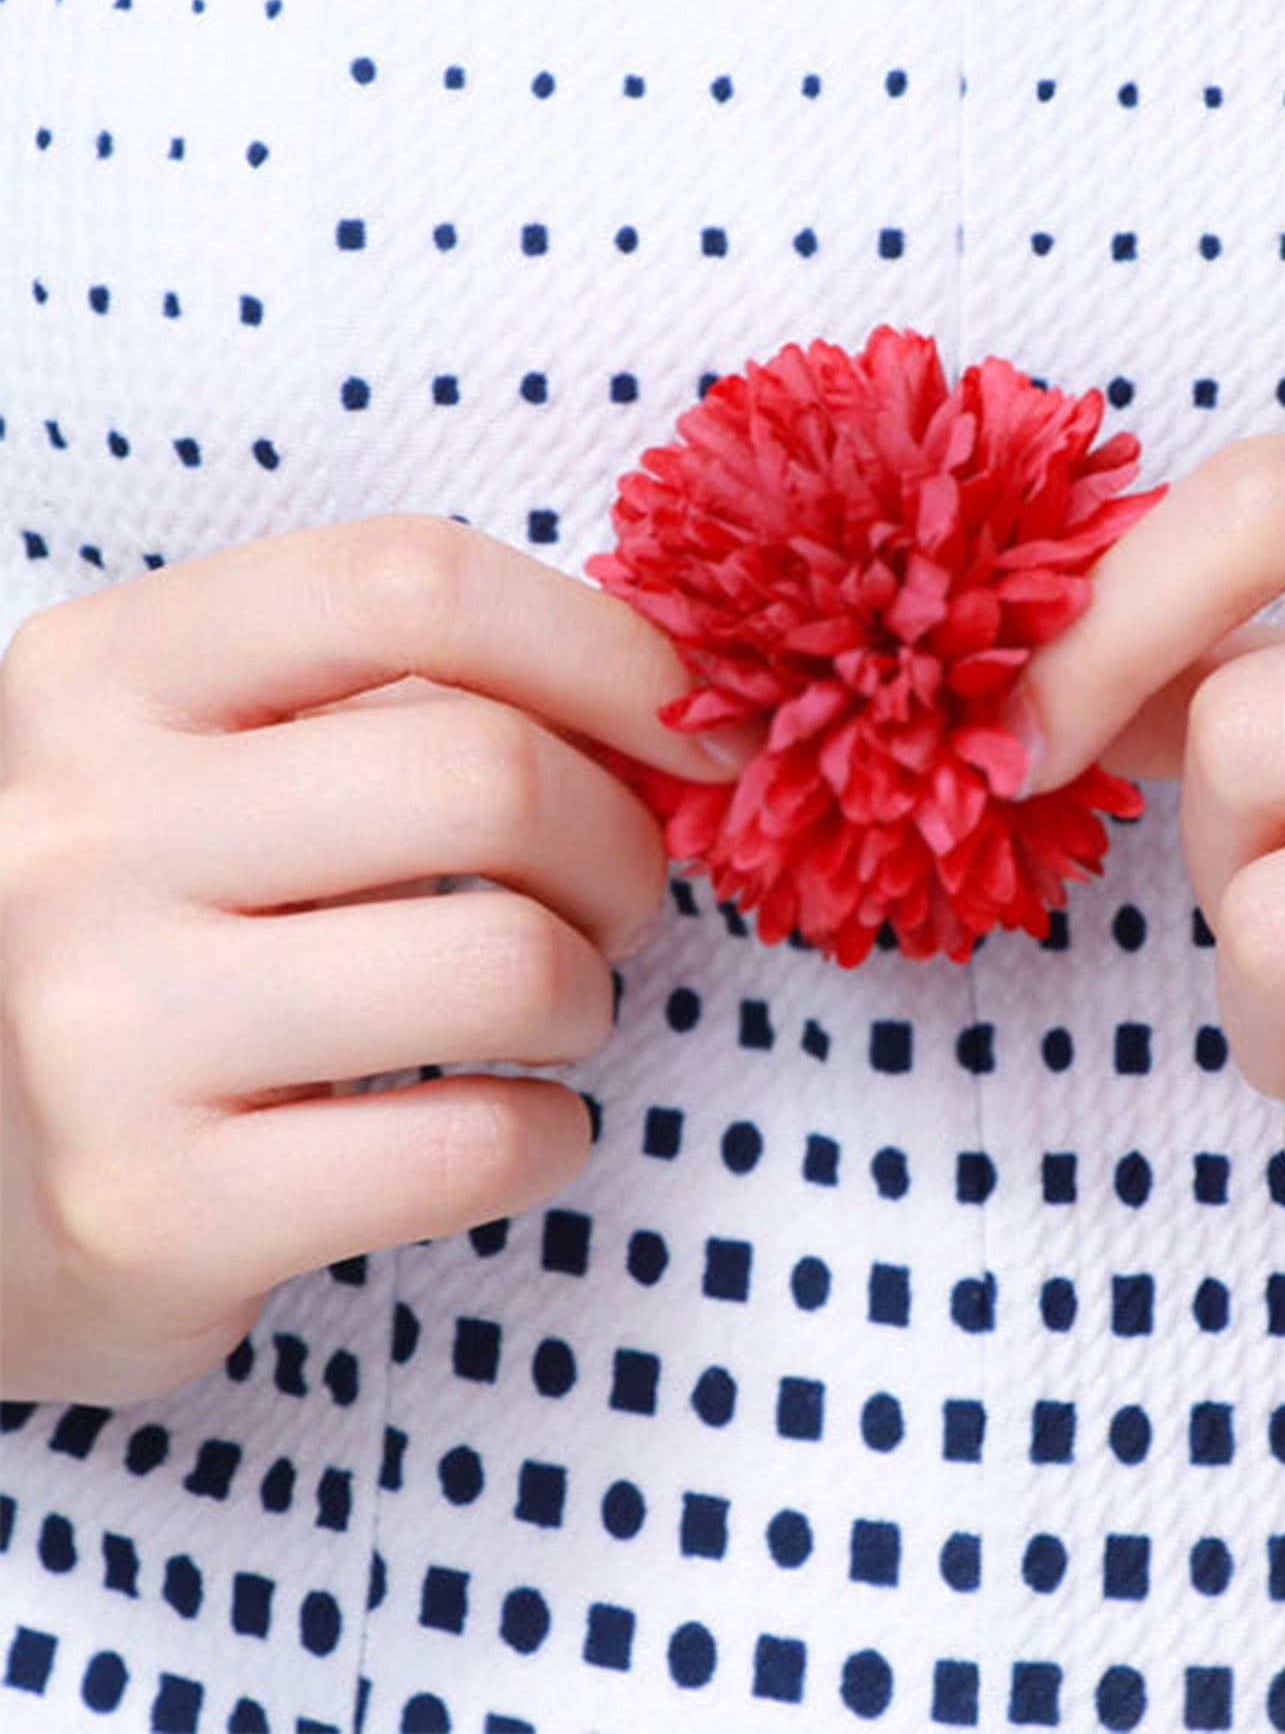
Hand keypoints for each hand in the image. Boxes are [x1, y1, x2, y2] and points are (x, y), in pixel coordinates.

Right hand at [1, 515, 738, 1403]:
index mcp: (106, 677)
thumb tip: (670, 701)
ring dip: (589, 996)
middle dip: (622, 848)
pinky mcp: (158, 1206)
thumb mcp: (211, 768)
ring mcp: (103, 1028)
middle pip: (489, 777)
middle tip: (615, 900)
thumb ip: (397, 703)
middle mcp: (81, 835)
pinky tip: (504, 1126)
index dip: (604, 648)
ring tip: (546, 1013)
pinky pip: (476, 1144)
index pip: (408, 585)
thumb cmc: (157, 941)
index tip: (695, 728)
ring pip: (509, 962)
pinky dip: (550, 1135)